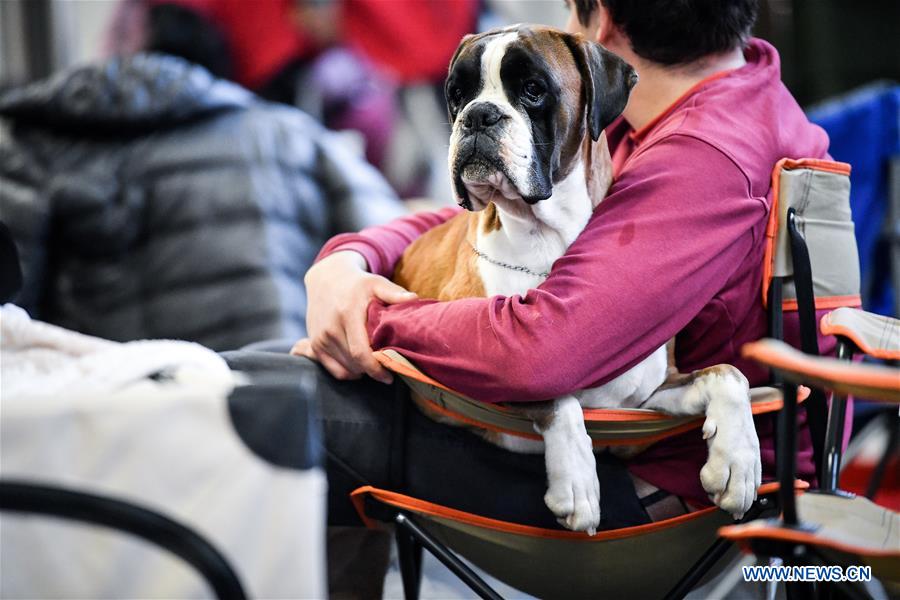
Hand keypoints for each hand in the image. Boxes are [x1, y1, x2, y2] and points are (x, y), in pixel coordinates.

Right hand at [292, 251, 417, 382]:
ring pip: (344, 369)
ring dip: (361, 371)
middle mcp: (330, 329)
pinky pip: (332, 369)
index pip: (360, 352)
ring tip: (374, 364)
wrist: (326, 278)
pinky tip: (359, 364)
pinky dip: (347, 371)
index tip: (389, 376)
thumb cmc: (357, 283)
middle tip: (387, 368)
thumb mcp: (377, 283)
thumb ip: (394, 293)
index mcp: (347, 315)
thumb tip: (414, 299)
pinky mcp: (314, 344)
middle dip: (372, 370)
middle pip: (354, 364)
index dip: (376, 369)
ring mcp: (320, 338)